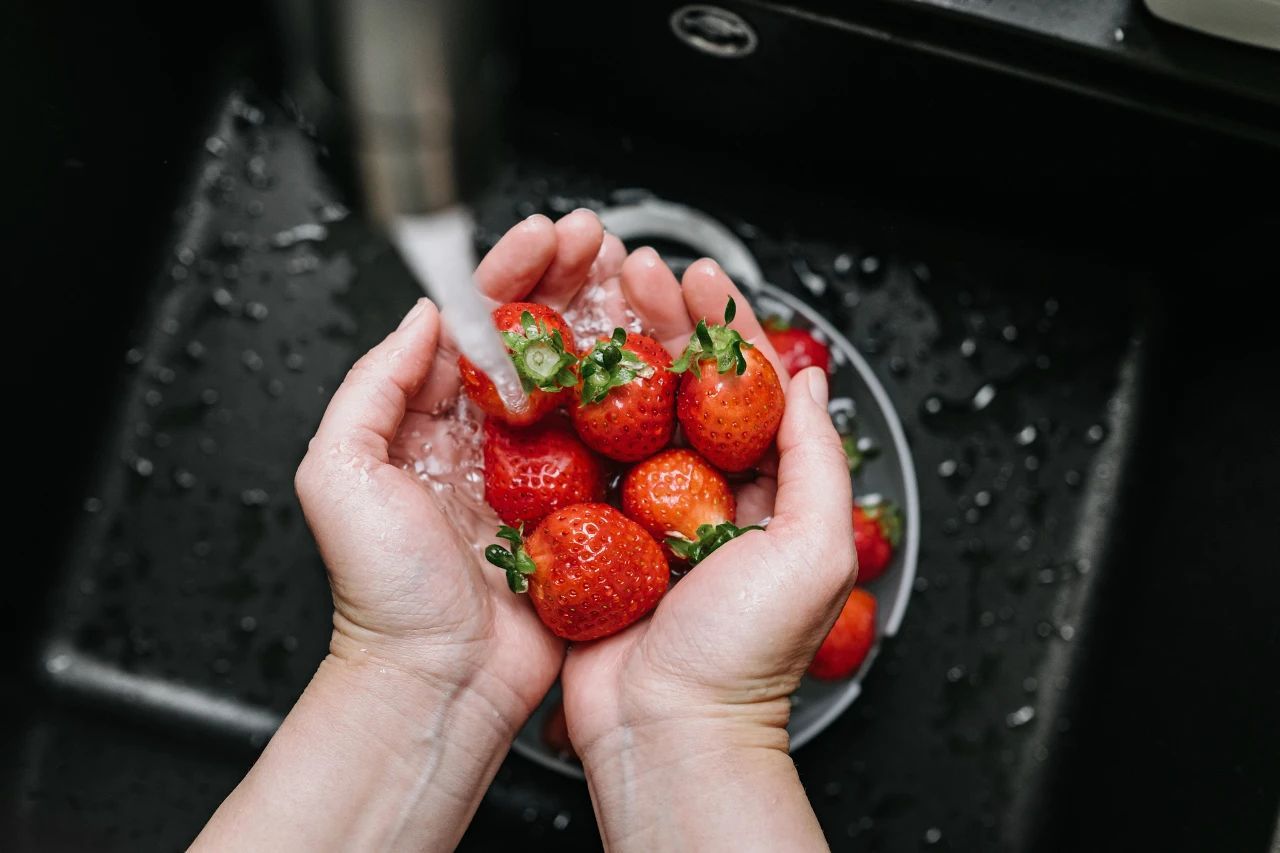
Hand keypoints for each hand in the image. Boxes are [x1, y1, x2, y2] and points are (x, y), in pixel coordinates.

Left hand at [197, 212, 625, 851]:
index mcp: (433, 422)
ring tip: (637, 278)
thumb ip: (372, 386)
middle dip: (570, 281)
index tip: (543, 236)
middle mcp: (493, 439)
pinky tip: (661, 364)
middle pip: (539, 339)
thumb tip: (425, 318)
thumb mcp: (337, 474)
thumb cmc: (382, 592)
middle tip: (601, 241)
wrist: (439, 679)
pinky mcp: (587, 511)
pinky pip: (618, 443)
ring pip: (584, 379)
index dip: (511, 275)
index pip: (476, 326)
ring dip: (613, 323)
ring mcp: (545, 473)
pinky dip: (642, 400)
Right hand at [559, 250, 856, 850]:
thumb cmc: (745, 655)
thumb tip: (811, 381)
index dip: (721, 324)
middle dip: (656, 319)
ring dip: (604, 351)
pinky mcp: (585, 534)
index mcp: (759, 490)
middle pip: (676, 383)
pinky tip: (543, 371)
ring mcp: (636, 511)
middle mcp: (696, 492)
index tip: (698, 277)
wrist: (665, 730)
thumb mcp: (813, 548)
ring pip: (619, 410)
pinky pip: (571, 461)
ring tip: (586, 299)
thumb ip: (818, 458)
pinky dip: (558, 413)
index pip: (744, 386)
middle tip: (633, 270)